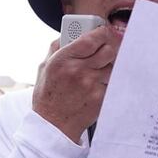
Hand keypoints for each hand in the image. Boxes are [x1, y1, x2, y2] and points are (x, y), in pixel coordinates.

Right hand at [32, 26, 120, 141]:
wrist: (53, 125)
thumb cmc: (48, 96)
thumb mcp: (45, 67)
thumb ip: (57, 47)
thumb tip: (69, 33)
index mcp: (63, 60)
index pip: (91, 39)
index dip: (101, 33)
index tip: (102, 32)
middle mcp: (79, 71)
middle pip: (108, 50)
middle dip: (108, 47)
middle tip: (104, 49)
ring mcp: (92, 85)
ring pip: (112, 66)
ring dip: (107, 66)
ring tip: (96, 71)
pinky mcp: (101, 98)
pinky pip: (111, 82)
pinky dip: (107, 81)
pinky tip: (96, 85)